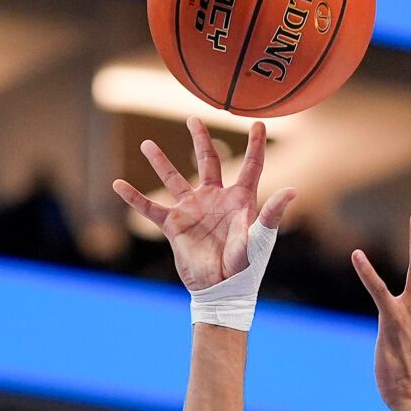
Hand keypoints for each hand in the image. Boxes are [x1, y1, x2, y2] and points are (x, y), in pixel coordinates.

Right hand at [112, 118, 297, 293]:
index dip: (256, 144)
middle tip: (193, 118)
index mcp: (240, 200)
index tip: (259, 123)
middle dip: (201, 139)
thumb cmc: (246, 267)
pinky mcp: (175, 226)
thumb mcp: (260, 239)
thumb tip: (293, 190)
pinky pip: (151, 208)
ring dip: (160, 162)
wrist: (221, 291)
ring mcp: (193, 210)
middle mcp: (215, 199)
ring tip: (146, 143)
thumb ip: (272, 214)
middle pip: (207, 161)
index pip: (251, 165)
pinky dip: (134, 198)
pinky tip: (118, 184)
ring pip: (174, 179)